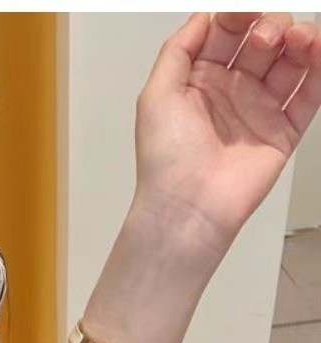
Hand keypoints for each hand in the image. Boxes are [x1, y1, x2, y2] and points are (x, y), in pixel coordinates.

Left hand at [134, 13, 320, 253]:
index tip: (244, 12)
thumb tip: (203, 16)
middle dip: (269, 26)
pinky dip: (320, 65)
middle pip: (262, 39)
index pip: (226, 32)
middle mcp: (230, 90)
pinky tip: (316, 49)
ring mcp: (259, 108)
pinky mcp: (284, 129)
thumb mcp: (156, 95)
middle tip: (264, 39)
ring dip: (298, 39)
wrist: (188, 205)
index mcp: (197, 80)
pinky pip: (311, 91)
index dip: (238, 15)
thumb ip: (178, 50)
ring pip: (290, 60)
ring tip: (295, 41)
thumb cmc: (166, 157)